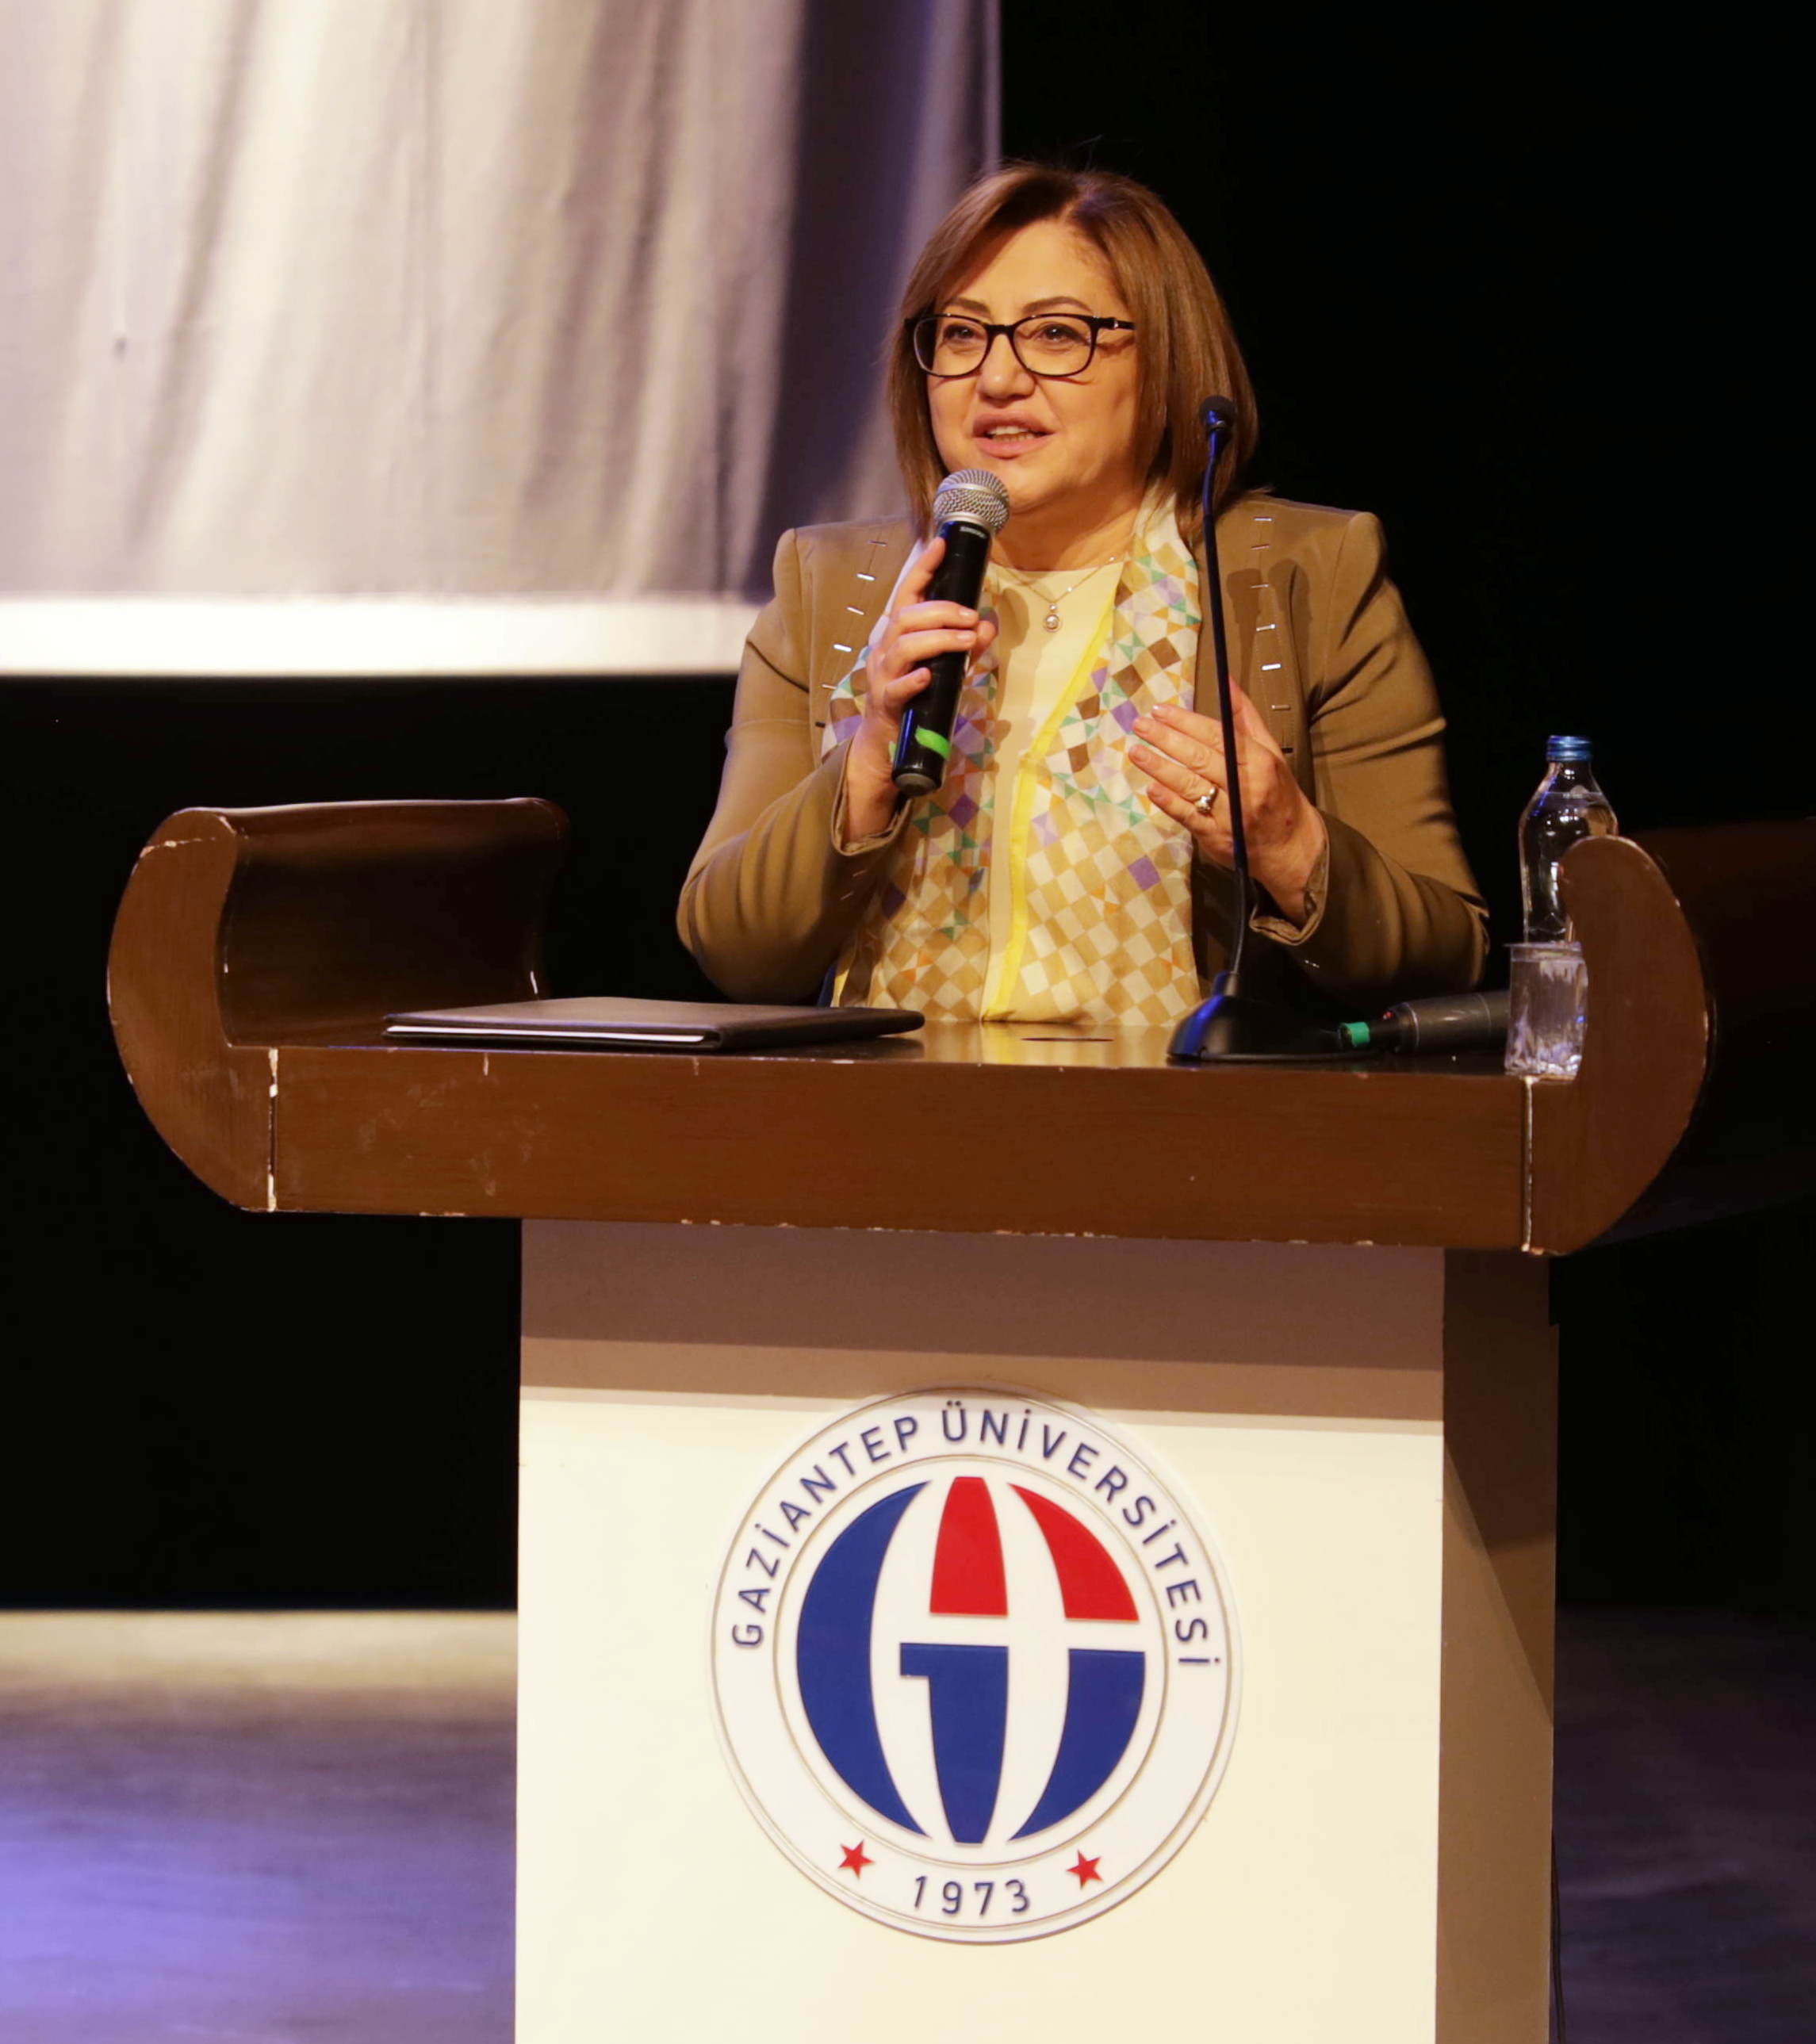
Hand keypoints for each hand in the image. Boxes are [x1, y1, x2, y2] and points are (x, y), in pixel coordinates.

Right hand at [842, 535, 997, 839]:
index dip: (923, 568)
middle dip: (943, 611)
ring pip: (906, 646)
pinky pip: (900, 688)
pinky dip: (916, 679)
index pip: (910, 594)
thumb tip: (988, 625)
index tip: (940, 544)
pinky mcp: (888, 704)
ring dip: (940, 639)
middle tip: (972, 616)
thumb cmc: (920, 697)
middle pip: (908, 616)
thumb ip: (968, 646)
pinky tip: (931, 675)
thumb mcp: (950, 668)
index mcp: (900, 634)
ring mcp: (884, 676)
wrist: (890, 743)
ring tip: (967, 641)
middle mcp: (887, 649)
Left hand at [1129, 693, 1327, 924]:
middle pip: (1200, 757)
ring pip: (1190, 785)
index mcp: (1259, 760)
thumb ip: (1245, 718)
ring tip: (1136, 751)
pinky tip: (1151, 788)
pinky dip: (1169, 801)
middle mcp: (1244, 785)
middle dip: (1167, 739)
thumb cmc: (1277, 792)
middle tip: (1140, 725)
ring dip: (1160, 767)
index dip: (1186, 721)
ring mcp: (1229, 812)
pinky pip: (1188, 816)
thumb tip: (1227, 681)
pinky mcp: (1215, 836)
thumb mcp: (1270, 752)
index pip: (1217, 735)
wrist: (1291, 846)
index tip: (1161, 710)